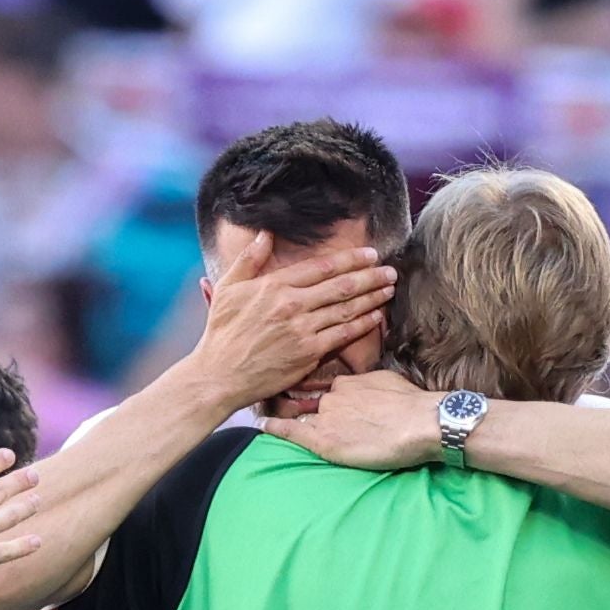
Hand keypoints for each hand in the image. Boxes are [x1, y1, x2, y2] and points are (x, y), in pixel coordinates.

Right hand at [188, 234, 394, 414]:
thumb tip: (266, 234)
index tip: (369, 254)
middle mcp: (292, 304)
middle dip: (370, 275)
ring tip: (389, 288)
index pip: (321, 266)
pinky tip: (376, 315)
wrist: (219, 375)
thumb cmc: (221, 333)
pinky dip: (362, 323)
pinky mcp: (308, 353)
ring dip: (372, 296)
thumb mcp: (228, 289)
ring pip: (346, 308)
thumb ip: (249, 259)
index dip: (350, 258)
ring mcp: (302, 329)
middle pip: (341, 285)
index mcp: (275, 285)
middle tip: (390, 270)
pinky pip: (342, 334)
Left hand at [258, 370, 441, 468]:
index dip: (318, 395)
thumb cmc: (414, 406)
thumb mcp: (389, 383)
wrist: (423, 422)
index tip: (307, 394)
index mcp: (349, 382)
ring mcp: (327, 416)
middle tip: (289, 403)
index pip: (327, 389)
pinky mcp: (325, 438)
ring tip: (270, 412)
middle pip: (311, 401)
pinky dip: (274, 426)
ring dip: (289, 415)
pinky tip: (261, 425)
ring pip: (302, 414)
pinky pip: (292, 430)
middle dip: (303, 406)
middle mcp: (333, 395)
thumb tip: (369, 391)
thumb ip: (371, 386)